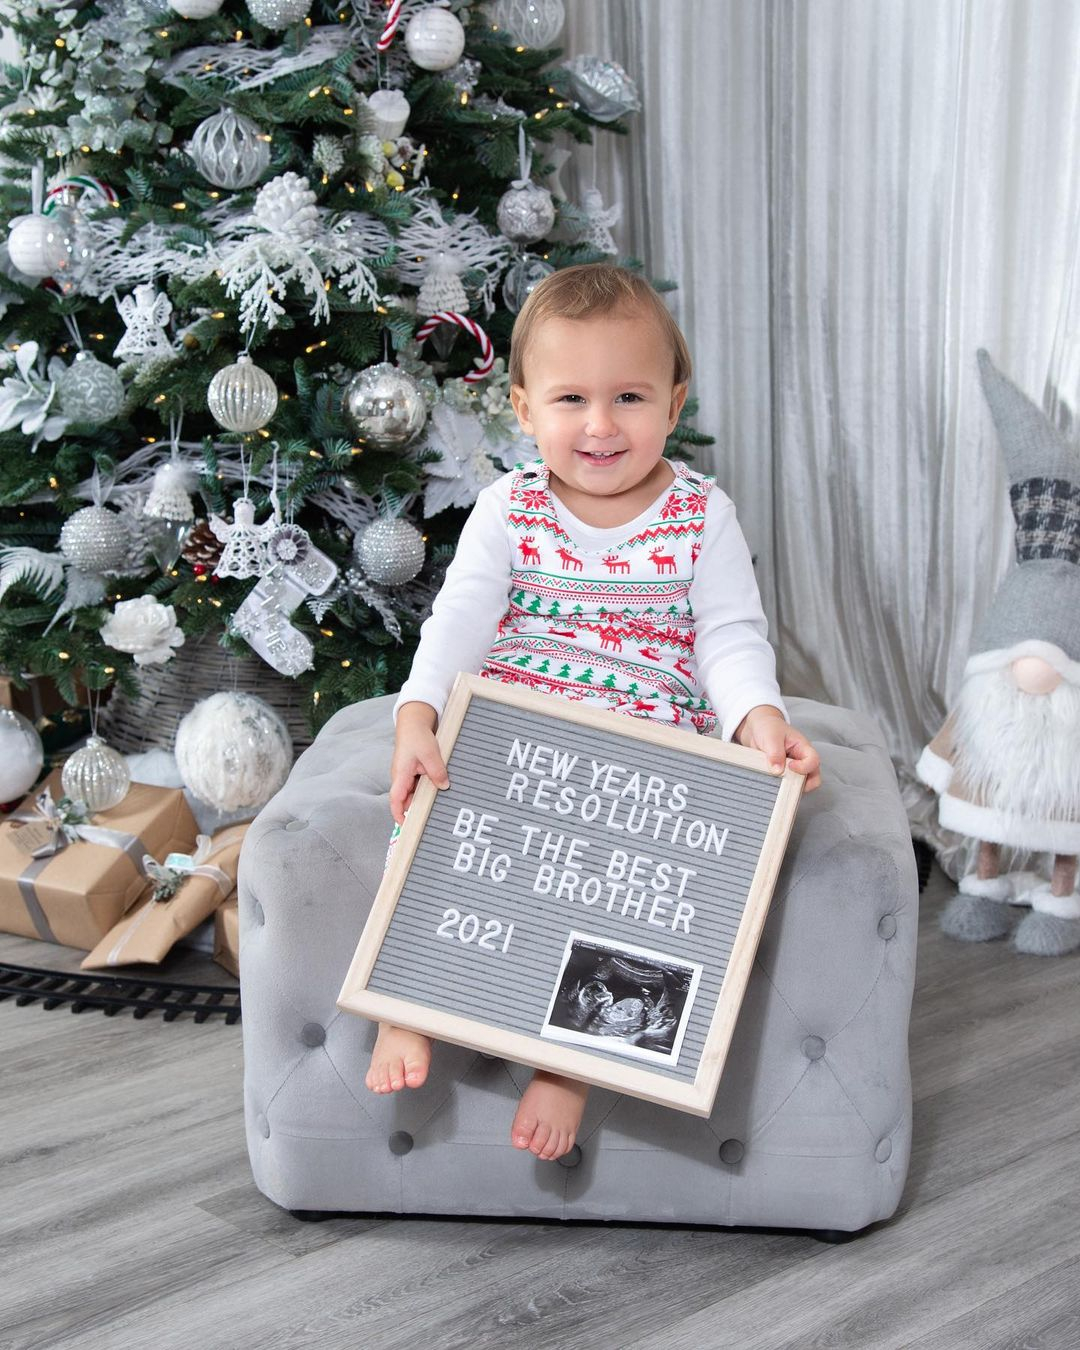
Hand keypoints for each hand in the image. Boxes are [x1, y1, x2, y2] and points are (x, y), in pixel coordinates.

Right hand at [389, 702, 449, 823]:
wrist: (413, 724)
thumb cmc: (417, 737)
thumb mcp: (430, 754)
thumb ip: (437, 771)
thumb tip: (444, 787)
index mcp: (400, 775)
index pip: (395, 800)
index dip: (399, 814)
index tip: (406, 826)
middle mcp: (401, 778)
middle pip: (406, 801)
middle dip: (415, 810)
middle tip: (430, 820)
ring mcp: (406, 777)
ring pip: (414, 794)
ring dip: (423, 799)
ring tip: (437, 806)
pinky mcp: (413, 774)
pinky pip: (418, 787)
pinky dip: (426, 790)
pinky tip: (438, 790)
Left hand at [734, 705, 821, 791]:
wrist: (757, 729)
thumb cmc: (768, 728)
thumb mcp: (771, 737)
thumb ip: (775, 753)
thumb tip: (778, 771)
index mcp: (803, 748)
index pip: (813, 761)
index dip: (804, 767)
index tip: (789, 766)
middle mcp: (802, 761)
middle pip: (813, 779)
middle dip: (800, 784)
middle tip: (783, 782)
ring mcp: (794, 770)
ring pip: (800, 786)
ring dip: (789, 788)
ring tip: (774, 783)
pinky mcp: (784, 776)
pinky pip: (786, 787)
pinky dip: (780, 789)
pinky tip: (769, 784)